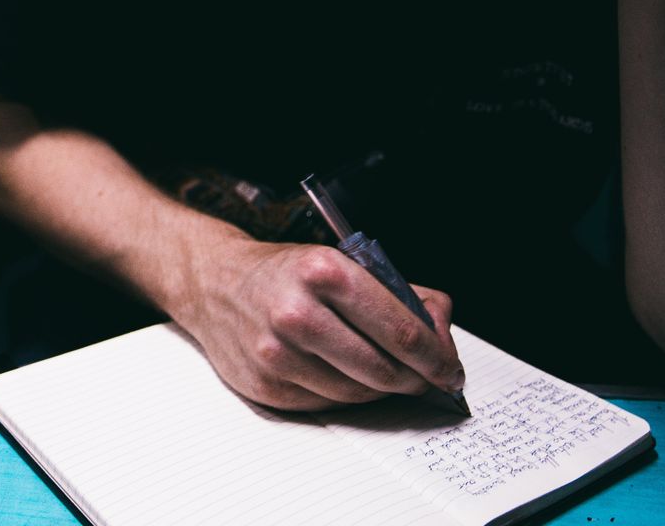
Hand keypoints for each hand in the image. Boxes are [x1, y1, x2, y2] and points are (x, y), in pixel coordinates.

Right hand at [175, 239, 464, 410]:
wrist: (214, 283)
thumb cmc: (284, 273)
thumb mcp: (343, 261)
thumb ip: (399, 292)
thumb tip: (440, 329)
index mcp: (325, 272)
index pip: (402, 329)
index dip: (437, 357)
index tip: (450, 368)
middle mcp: (298, 313)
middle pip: (384, 369)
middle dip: (416, 378)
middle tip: (428, 378)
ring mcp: (278, 354)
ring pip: (358, 393)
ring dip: (382, 389)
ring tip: (386, 373)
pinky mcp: (266, 386)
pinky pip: (327, 404)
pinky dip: (346, 394)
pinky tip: (346, 375)